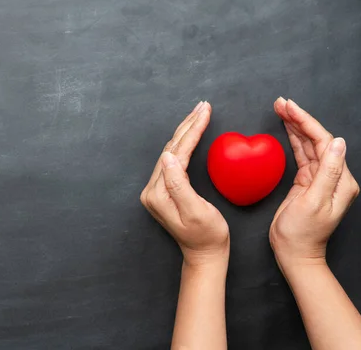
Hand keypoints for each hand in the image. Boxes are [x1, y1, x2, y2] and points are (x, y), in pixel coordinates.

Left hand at [140, 101, 229, 266]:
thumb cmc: (207, 236)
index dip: (192, 130)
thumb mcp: (196, 211)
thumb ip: (179, 184)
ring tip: (200, 113)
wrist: (205, 255)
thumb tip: (168, 156)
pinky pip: (174, 160)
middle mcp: (152, 190)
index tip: (206, 112)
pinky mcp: (164, 190)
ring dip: (186, 131)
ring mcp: (156, 190)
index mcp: (158, 193)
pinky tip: (191, 133)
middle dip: (189, 125)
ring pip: (172, 151)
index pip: (177, 153)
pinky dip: (184, 143)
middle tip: (204, 106)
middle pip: (172, 148)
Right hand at [270, 98, 359, 268]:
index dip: (306, 122)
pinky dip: (292, 139)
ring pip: (307, 144)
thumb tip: (338, 142)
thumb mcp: (315, 202)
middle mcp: (334, 176)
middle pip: (316, 139)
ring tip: (280, 108)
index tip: (289, 107)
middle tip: (280, 102)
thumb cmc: (302, 233)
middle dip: (298, 119)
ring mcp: (320, 178)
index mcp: (340, 180)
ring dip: (294, 125)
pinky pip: (301, 154)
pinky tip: (286, 127)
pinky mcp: (306, 182)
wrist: (294, 253)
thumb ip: (328, 171)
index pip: (324, 142)